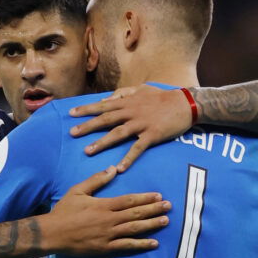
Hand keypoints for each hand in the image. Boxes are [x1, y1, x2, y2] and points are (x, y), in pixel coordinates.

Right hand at [40, 166, 170, 254]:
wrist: (53, 234)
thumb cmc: (64, 211)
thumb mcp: (78, 190)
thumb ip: (96, 180)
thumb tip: (113, 169)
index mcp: (104, 205)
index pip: (129, 200)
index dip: (145, 198)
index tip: (158, 195)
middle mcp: (109, 220)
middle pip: (136, 213)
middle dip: (154, 209)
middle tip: (169, 206)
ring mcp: (109, 235)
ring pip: (135, 229)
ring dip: (152, 225)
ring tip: (166, 221)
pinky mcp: (106, 248)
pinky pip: (127, 246)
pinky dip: (141, 244)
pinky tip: (154, 243)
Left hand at [69, 84, 193, 171]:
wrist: (186, 104)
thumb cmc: (162, 97)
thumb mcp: (141, 89)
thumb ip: (123, 93)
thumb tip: (107, 99)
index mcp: (128, 101)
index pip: (103, 105)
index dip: (86, 109)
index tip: (71, 113)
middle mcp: (131, 112)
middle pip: (106, 119)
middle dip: (88, 126)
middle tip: (72, 133)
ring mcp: (141, 124)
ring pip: (118, 134)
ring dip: (102, 143)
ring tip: (88, 151)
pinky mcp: (152, 135)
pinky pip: (138, 148)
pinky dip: (128, 158)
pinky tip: (119, 168)